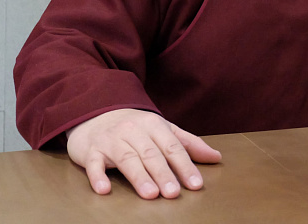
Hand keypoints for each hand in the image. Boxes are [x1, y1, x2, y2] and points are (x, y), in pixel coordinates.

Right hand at [66, 108, 221, 198]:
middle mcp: (133, 130)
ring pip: (127, 158)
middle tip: (174, 192)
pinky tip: (104, 190)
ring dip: (139, 177)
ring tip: (151, 194)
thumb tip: (216, 157)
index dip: (185, 165)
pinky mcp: (91, 151)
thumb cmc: (136, 127)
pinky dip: (98, 176)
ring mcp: (112, 140)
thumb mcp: (163, 130)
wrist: (97, 113)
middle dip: (163, 173)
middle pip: (151, 154)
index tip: (195, 184)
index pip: (172, 147)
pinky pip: (94, 163)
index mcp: (154, 125)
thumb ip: (188, 144)